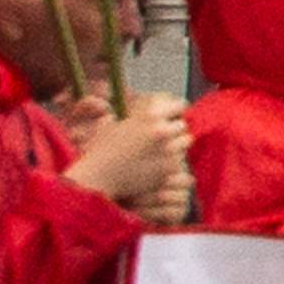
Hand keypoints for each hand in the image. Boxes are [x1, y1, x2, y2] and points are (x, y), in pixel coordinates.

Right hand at [67, 98, 193, 217]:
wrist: (98, 179)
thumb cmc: (100, 151)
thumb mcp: (110, 124)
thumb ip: (127, 114)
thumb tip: (126, 104)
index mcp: (149, 115)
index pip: (178, 105)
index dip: (175, 110)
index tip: (173, 115)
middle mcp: (162, 130)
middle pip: (182, 125)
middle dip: (173, 129)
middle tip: (164, 135)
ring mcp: (168, 150)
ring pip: (185, 141)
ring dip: (176, 144)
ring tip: (163, 149)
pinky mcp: (170, 168)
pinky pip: (180, 159)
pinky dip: (172, 160)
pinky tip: (158, 164)